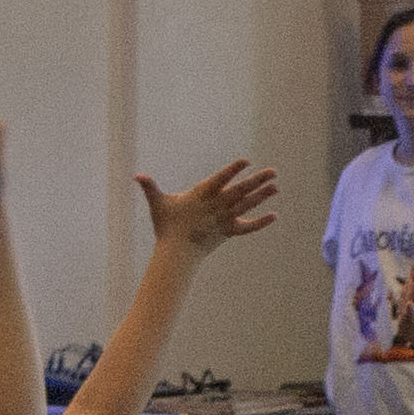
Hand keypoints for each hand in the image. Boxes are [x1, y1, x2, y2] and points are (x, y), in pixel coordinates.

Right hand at [137, 159, 281, 259]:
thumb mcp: (158, 204)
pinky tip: (274, 216)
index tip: (246, 161)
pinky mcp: (228, 232)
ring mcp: (224, 219)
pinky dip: (260, 222)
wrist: (176, 253)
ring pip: (246, 205)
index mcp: (201, 195)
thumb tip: (137, 176)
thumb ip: (150, 187)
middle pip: (240, 191)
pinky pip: (247, 227)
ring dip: (262, 196)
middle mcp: (216, 206)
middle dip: (257, 180)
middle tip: (273, 171)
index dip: (232, 170)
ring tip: (276, 186)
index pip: (220, 179)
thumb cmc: (166, 226)